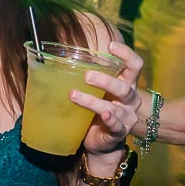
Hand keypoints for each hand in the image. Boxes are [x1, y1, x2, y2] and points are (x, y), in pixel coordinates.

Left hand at [73, 40, 144, 157]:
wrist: (100, 140)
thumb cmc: (94, 109)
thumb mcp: (92, 91)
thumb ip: (81, 77)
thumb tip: (50, 60)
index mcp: (125, 84)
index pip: (134, 66)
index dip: (127, 54)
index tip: (111, 46)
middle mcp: (130, 99)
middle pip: (124, 87)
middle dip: (106, 81)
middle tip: (87, 76)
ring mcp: (127, 116)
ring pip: (114, 107)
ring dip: (93, 101)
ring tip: (74, 95)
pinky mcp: (119, 132)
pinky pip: (116, 125)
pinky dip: (109, 119)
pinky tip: (103, 114)